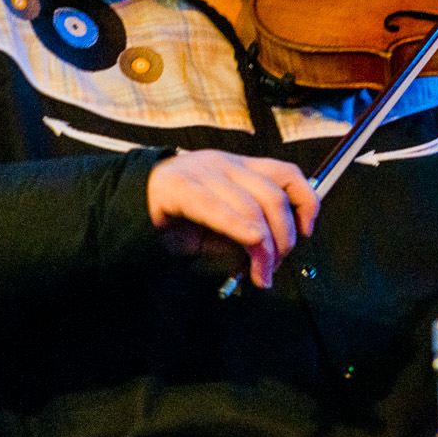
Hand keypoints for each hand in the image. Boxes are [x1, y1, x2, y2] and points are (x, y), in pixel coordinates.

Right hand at [147, 150, 317, 288]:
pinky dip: (238, 226)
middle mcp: (224, 164)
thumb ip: (248, 233)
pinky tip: (249, 242)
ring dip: (263, 246)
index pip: (287, 174)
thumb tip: (273, 254)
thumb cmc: (178, 219)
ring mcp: (201, 172)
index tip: (307, 231)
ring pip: (251, 205)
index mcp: (239, 167)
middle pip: (273, 196)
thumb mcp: (222, 226)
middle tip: (274, 267)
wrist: (130, 208)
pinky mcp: (179, 187)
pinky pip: (216, 207)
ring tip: (259, 272)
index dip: (306, 201)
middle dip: (283, 238)